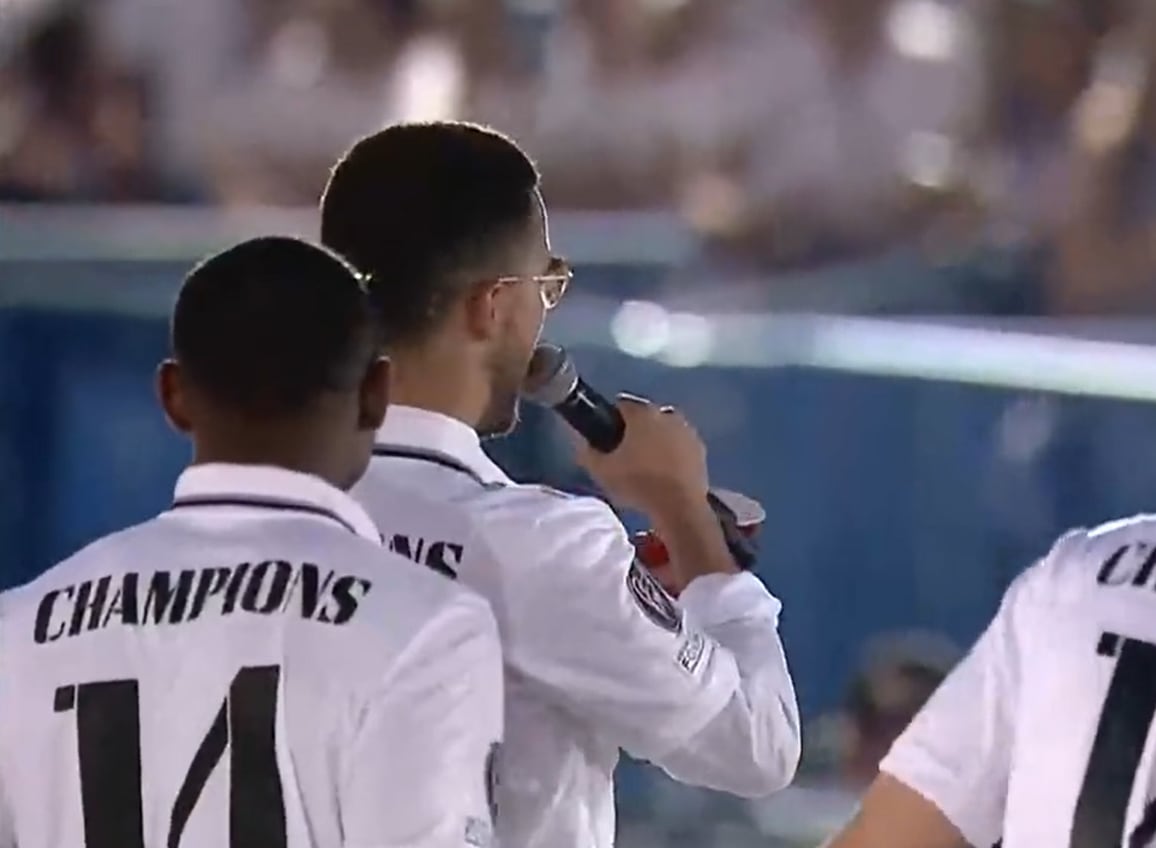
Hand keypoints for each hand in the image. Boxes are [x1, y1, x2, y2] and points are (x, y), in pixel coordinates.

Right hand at [572, 394, 708, 515]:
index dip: (611, 419)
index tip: (606, 436)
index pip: (622, 404)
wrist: (680, 506)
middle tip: (625, 453)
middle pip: (646, 416)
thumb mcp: (602, 471)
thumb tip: (583, 443)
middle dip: (636, 429)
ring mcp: (687, 430)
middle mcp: (667, 414)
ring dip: (657, 439)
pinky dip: (673, 452)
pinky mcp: (700, 449)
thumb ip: (587, 452)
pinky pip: (680, 444)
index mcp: (642, 413)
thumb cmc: (638, 483)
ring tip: (646, 464)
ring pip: (665, 429)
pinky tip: (666, 472)